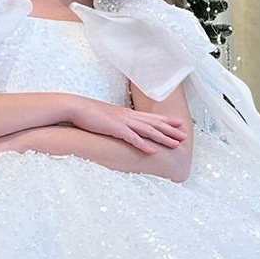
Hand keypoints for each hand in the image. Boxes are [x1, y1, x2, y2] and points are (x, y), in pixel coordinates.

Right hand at [72, 98, 186, 153]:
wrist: (75, 107)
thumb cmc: (87, 114)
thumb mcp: (106, 118)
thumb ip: (115, 123)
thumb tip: (120, 129)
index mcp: (126, 114)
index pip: (150, 117)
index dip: (166, 120)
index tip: (179, 123)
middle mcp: (128, 116)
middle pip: (154, 123)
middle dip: (171, 130)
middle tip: (185, 135)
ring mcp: (123, 122)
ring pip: (148, 131)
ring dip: (163, 137)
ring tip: (176, 144)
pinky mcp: (115, 129)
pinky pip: (132, 138)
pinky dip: (144, 144)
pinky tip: (153, 151)